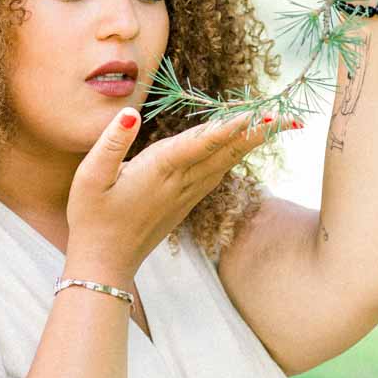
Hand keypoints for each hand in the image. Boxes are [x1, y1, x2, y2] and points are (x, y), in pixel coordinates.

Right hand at [66, 105, 280, 278]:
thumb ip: (111, 142)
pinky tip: (242, 150)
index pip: (200, 143)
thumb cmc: (91, 218)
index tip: (256, 115)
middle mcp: (179, 183)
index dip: (228, 127)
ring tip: (275, 127)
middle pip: (224, 152)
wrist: (103, 263)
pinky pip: (215, 176)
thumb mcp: (90, 176)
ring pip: (224, 164)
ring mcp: (185, 195)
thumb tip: (130, 113)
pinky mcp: (184, 204)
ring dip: (250, 144)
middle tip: (288, 118)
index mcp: (158, 171)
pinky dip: (233, 158)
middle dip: (256, 134)